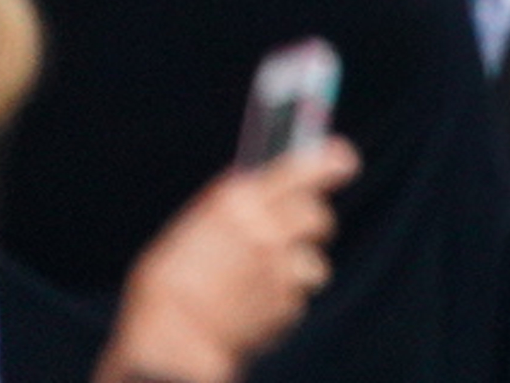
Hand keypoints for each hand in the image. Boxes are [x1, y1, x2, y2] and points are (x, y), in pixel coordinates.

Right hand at [97, 141, 360, 382]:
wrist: (165, 348)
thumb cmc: (167, 289)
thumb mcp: (188, 233)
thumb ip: (231, 206)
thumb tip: (264, 181)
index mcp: (235, 203)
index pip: (302, 168)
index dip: (330, 162)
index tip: (344, 161)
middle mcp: (267, 230)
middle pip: (318, 216)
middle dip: (308, 227)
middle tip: (285, 238)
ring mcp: (281, 270)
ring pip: (314, 262)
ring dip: (294, 273)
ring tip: (254, 286)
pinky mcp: (288, 305)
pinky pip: (297, 298)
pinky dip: (279, 304)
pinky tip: (248, 309)